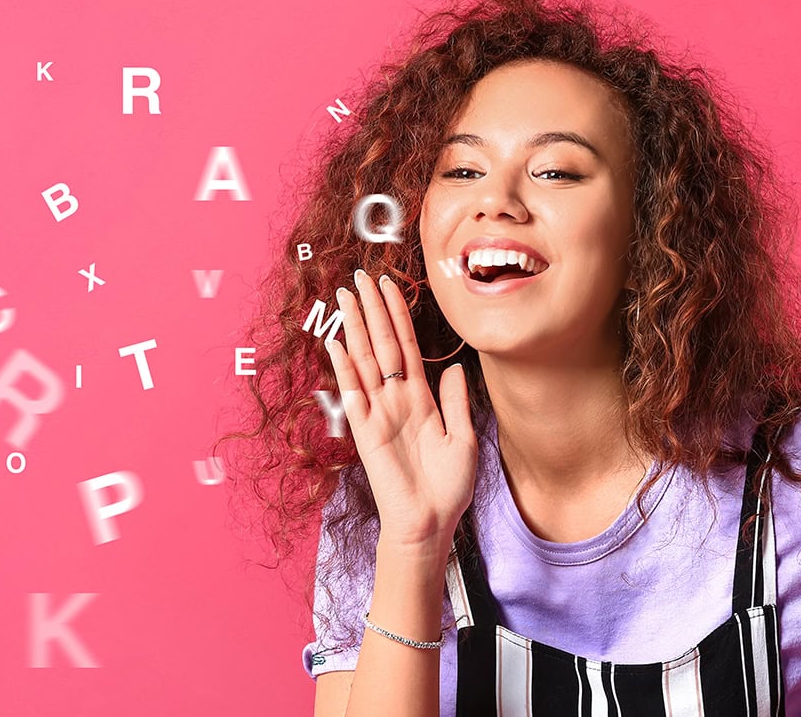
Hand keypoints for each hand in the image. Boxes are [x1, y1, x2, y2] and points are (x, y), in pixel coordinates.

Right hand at [324, 268, 477, 547]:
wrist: (431, 523)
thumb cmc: (447, 486)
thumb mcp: (464, 437)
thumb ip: (456, 400)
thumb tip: (457, 366)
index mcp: (419, 398)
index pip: (406, 346)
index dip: (399, 315)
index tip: (391, 285)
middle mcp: (395, 399)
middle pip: (381, 344)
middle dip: (372, 309)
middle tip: (360, 277)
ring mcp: (378, 412)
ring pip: (364, 360)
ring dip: (355, 327)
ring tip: (344, 297)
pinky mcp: (365, 431)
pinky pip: (353, 393)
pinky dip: (344, 367)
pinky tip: (337, 342)